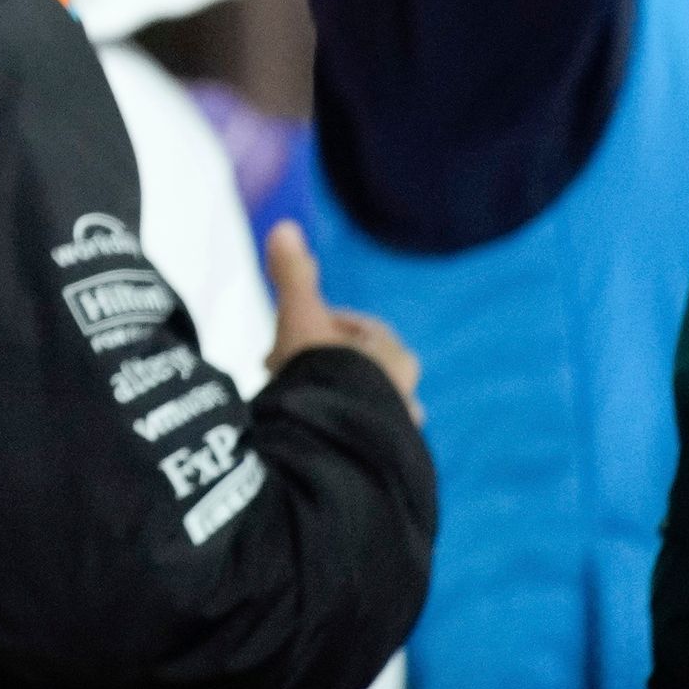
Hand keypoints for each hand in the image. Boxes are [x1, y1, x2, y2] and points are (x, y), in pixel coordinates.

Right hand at [264, 219, 422, 422]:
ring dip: (332, 400)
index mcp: (393, 355)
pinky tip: (311, 437)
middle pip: (361, 369)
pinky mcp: (385, 463)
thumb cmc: (326, 374)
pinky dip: (337, 431)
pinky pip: (358, 438)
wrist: (339, 442)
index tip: (288, 337)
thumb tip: (283, 226)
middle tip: (284, 374)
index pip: (361, 332)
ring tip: (297, 408)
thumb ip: (294, 276)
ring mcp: (396, 431)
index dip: (322, 328)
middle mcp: (404, 392)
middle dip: (324, 367)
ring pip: (360, 405)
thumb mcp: (302, 319)